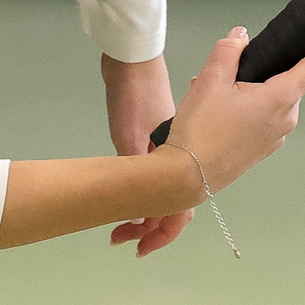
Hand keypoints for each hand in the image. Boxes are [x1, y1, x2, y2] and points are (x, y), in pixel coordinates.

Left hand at [99, 54, 190, 256]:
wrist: (131, 58)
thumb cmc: (133, 95)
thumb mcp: (130, 137)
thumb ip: (137, 174)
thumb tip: (141, 218)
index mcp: (179, 157)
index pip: (179, 207)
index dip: (162, 231)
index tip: (139, 246)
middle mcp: (181, 154)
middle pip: (175, 201)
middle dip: (152, 226)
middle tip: (124, 239)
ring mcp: (172, 144)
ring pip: (166, 187)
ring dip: (147, 209)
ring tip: (123, 224)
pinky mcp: (159, 134)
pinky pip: (158, 171)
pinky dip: (146, 189)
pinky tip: (130, 195)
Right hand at [163, 25, 304, 194]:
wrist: (187, 176)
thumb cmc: (201, 129)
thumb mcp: (210, 79)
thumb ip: (229, 50)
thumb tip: (241, 36)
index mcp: (280, 98)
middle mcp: (286, 118)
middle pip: (288, 79)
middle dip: (262, 66)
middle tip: (228, 65)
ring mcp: (276, 136)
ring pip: (271, 98)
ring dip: (248, 87)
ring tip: (211, 91)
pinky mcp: (263, 148)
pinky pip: (263, 117)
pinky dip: (245, 106)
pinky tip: (215, 110)